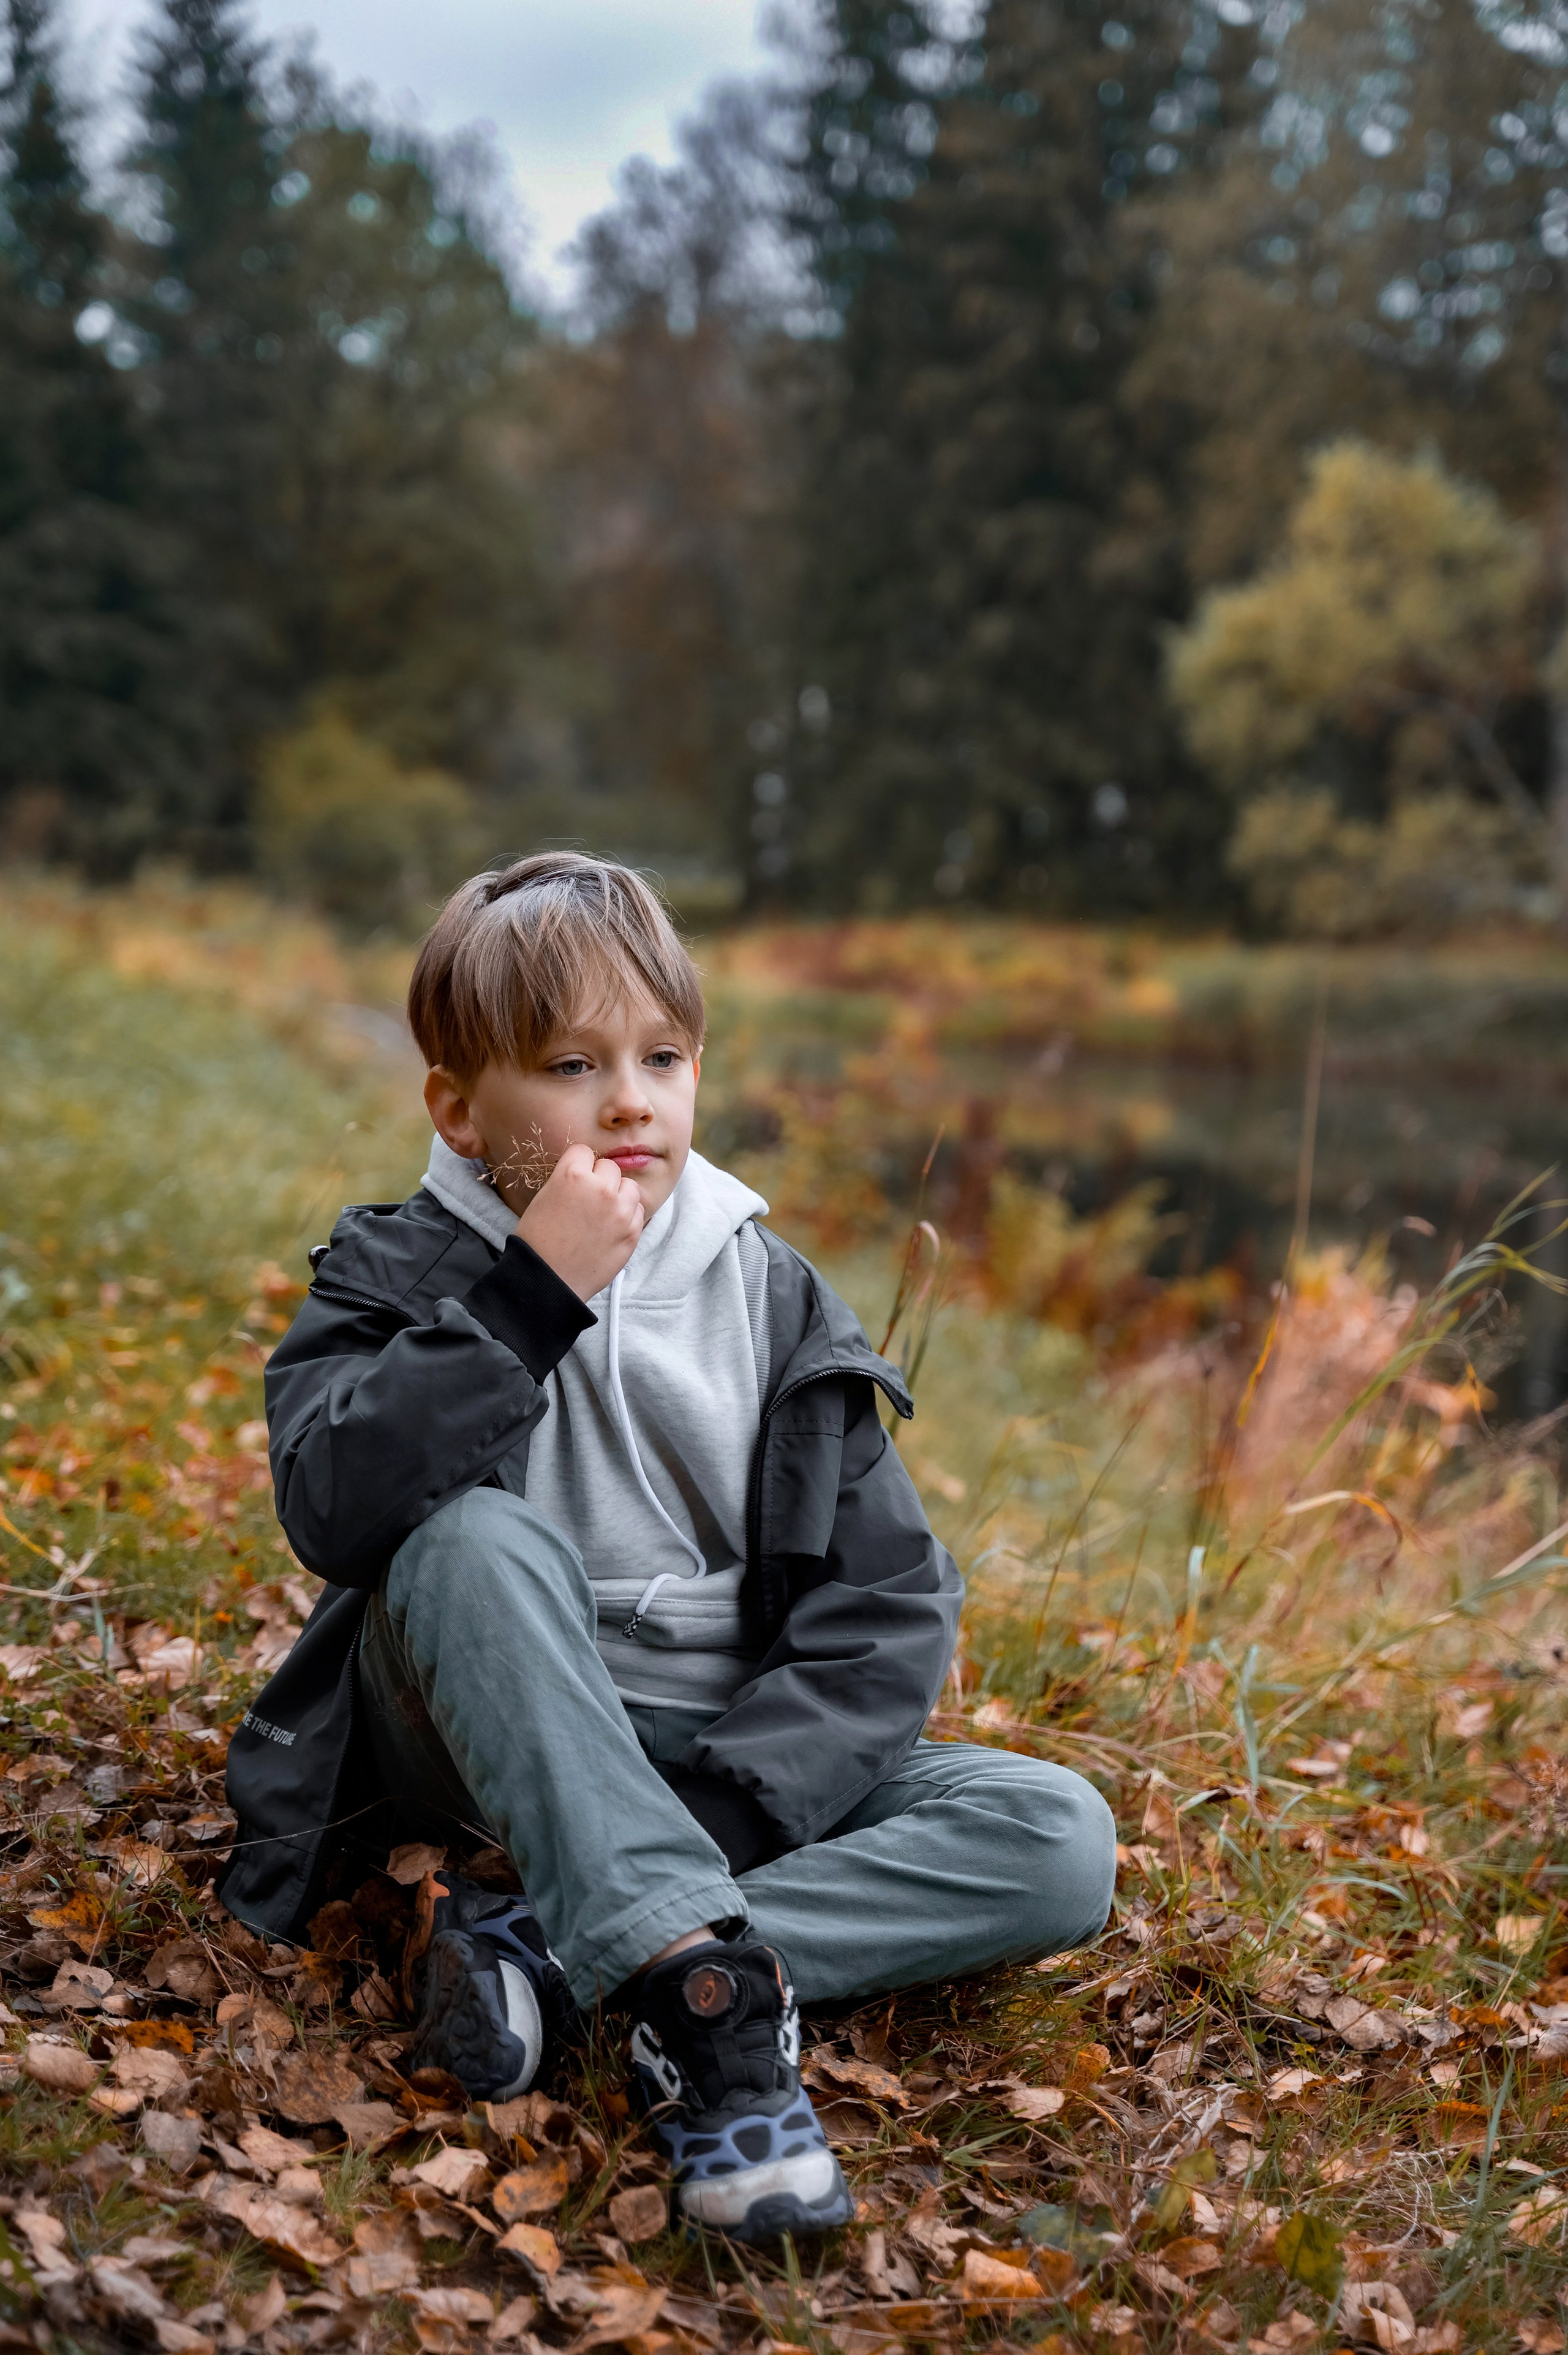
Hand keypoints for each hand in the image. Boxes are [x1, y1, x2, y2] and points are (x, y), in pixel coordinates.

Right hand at [514, 1142, 644, 1300]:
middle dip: (599, 1179)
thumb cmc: (538, 1241)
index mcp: (572, 1175)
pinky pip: (638, 1211)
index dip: (577, 1165)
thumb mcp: (544, 1198)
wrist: (548, 1281)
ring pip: (629, 1186)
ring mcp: (620, 1211)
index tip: (574, 1178)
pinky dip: (627, 1216)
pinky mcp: (633, 1232)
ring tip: (602, 1213)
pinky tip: (610, 1228)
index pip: (583, 1151)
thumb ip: (569, 1180)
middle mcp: (601, 1188)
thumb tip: (587, 1171)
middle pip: (609, 1167)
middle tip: (587, 1200)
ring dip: (618, 1195)